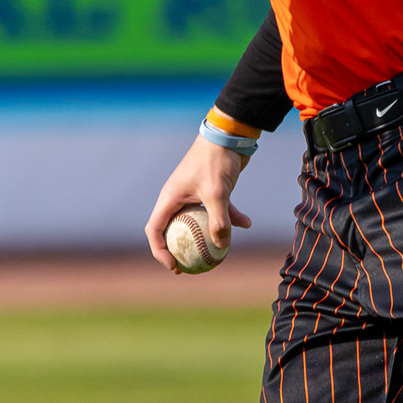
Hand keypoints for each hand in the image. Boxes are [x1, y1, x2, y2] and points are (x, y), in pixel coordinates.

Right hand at [145, 134, 252, 272]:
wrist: (228, 136)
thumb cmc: (215, 162)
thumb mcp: (218, 193)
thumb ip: (219, 221)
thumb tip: (222, 247)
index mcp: (169, 199)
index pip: (155, 230)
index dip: (160, 251)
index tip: (174, 266)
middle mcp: (177, 198)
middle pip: (174, 230)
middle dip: (181, 249)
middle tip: (191, 266)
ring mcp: (194, 194)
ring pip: (197, 222)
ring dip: (208, 236)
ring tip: (220, 252)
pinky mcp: (210, 190)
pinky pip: (217, 210)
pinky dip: (229, 217)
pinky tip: (247, 224)